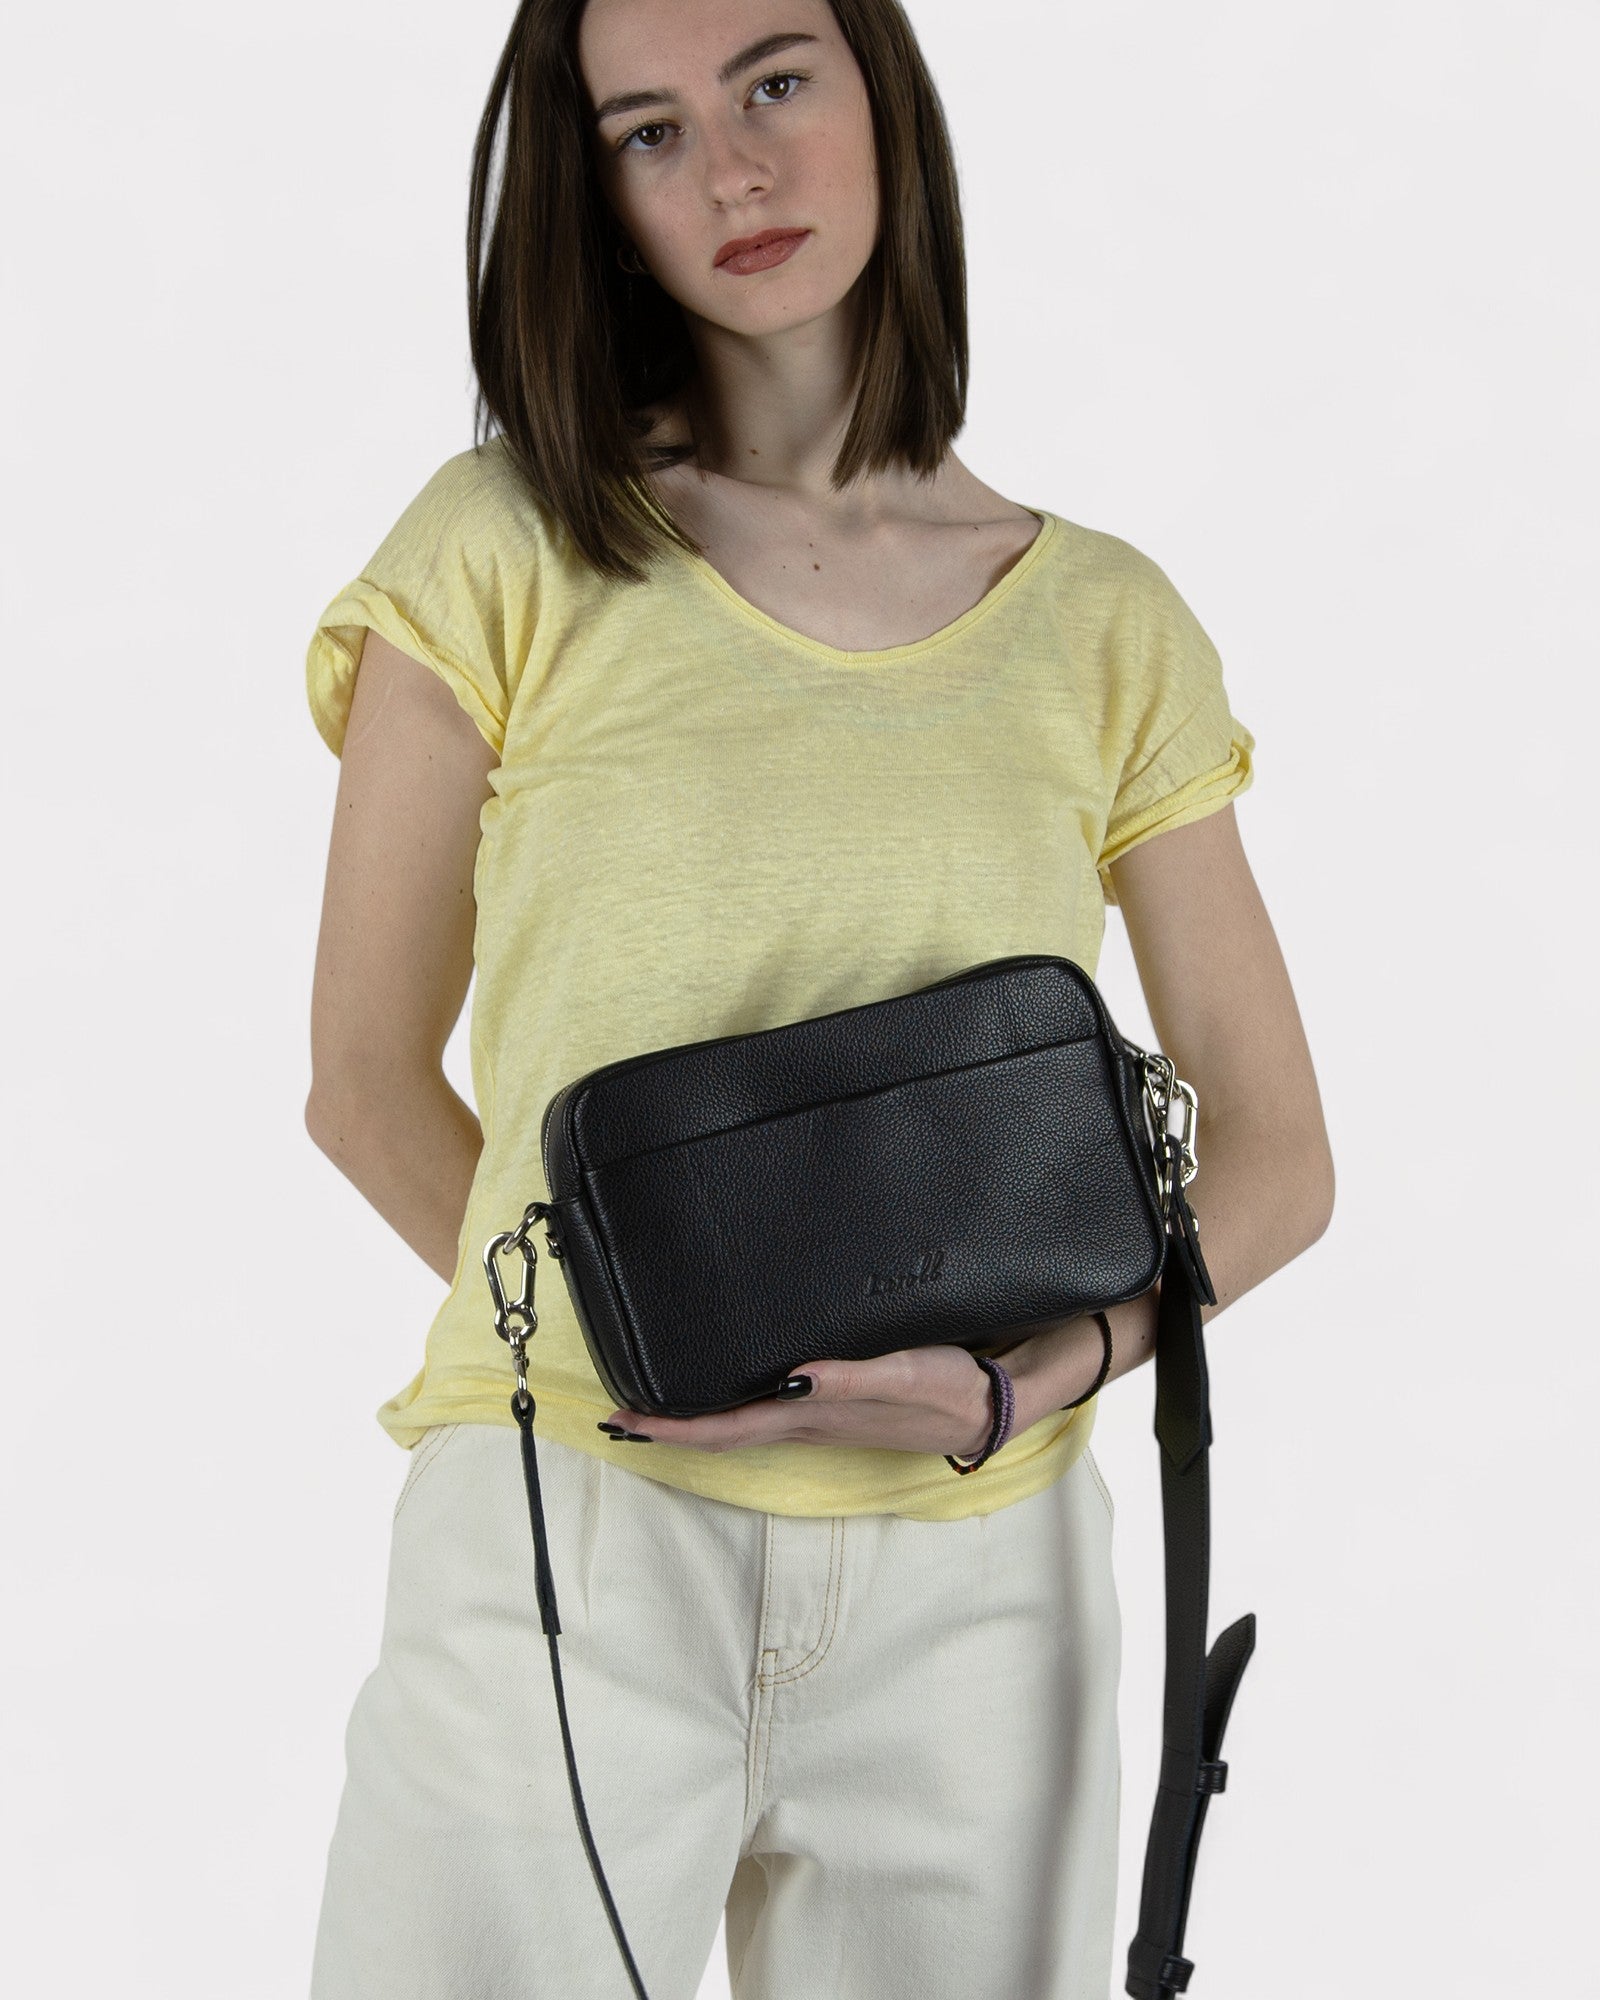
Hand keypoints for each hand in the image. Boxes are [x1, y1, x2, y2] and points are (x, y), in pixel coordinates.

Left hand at [601, 1341, 995, 1456]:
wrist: (988, 1406)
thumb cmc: (947, 1387)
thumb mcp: (903, 1374)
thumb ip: (852, 1377)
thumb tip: (796, 1378)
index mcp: (812, 1416)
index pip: (726, 1427)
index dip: (673, 1427)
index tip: (624, 1422)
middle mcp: (807, 1423)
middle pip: (721, 1432)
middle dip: (668, 1426)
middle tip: (617, 1416)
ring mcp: (819, 1420)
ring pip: (740, 1425)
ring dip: (695, 1419)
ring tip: (655, 1404)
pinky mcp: (834, 1408)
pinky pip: (766, 1413)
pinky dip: (732, 1407)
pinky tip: (728, 1389)